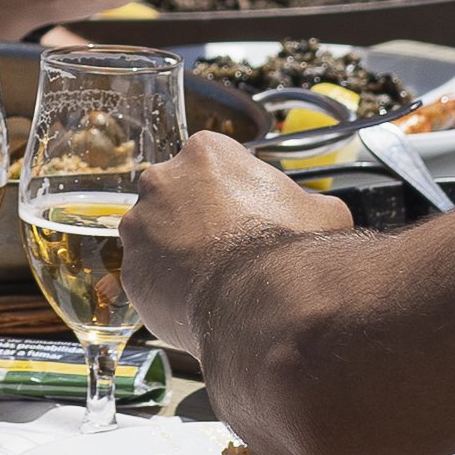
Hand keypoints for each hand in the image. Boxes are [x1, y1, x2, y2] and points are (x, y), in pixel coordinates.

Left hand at [118, 131, 349, 360]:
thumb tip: (320, 214)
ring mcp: (141, 225)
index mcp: (207, 151)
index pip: (214, 165)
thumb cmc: (288, 250)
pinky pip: (148, 278)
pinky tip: (197, 302)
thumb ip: (311, 205)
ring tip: (213, 281)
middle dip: (198, 221)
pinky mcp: (131, 270)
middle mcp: (163, 179)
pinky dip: (168, 289)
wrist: (261, 301)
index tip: (246, 216)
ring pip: (157, 237)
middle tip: (227, 250)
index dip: (234, 194)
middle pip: (178, 197)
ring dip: (179, 254)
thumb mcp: (324, 213)